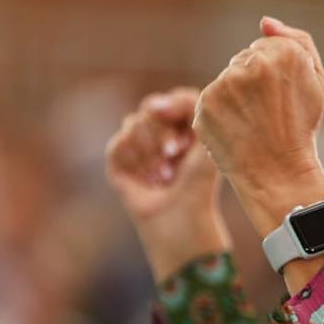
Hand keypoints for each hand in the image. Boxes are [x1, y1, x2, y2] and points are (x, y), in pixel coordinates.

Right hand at [106, 87, 229, 279]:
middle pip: (151, 108)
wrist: (179, 223)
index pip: (177, 99)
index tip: (169, 117)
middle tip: (174, 155)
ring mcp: (140, 146)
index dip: (173, 106)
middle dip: (161, 133)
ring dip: (149, 152)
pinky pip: (117, 145)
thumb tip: (173, 101)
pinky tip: (147, 180)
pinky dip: (132, 161)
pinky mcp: (119, 161)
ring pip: (132, 124)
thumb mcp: (206, 153)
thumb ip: (199, 121)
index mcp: (189, 128)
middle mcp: (163, 133)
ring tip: (164, 177)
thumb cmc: (198, 191)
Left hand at [193, 18, 323, 231]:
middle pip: (243, 60)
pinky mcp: (204, 103)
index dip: (275, 75)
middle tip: (268, 114)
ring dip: (235, 97)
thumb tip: (265, 22)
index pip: (266, 47)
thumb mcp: (317, 82)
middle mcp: (253, 64)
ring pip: (225, 79)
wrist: (279, 173)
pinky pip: (209, 99)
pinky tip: (236, 130)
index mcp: (286, 53)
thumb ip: (298, 42)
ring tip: (252, 123)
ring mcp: (225, 84)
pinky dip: (220, 113)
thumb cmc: (300, 128)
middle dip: (252, 82)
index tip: (283, 99)